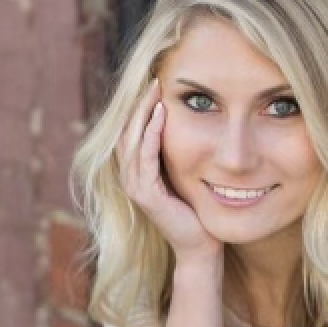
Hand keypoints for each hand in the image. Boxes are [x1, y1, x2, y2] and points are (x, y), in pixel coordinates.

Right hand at [117, 79, 222, 264]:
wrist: (200, 247)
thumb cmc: (197, 213)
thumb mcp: (185, 177)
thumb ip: (177, 157)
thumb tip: (189, 129)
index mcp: (138, 173)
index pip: (133, 133)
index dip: (141, 108)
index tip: (157, 84)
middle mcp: (131, 178)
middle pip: (127, 131)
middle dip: (140, 104)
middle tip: (154, 79)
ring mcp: (135, 187)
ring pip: (132, 140)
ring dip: (144, 112)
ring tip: (156, 89)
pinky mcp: (145, 195)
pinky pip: (145, 157)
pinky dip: (152, 134)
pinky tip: (161, 115)